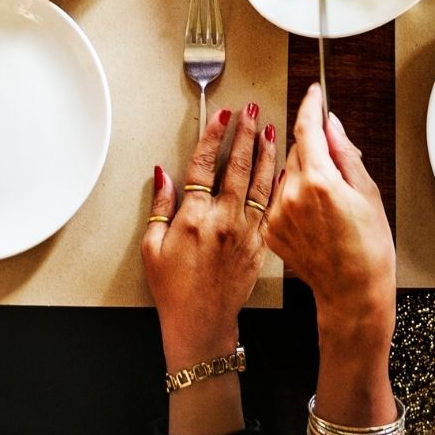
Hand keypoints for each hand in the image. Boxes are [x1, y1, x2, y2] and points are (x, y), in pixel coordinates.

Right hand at [145, 102, 277, 367]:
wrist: (202, 322)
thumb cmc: (174, 289)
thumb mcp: (152, 247)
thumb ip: (159, 206)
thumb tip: (162, 174)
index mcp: (194, 218)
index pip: (205, 165)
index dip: (213, 136)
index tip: (221, 116)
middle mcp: (224, 220)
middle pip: (237, 166)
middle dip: (244, 134)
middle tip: (250, 111)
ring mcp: (245, 232)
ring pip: (259, 183)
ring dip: (265, 153)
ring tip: (270, 130)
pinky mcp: (259, 244)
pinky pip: (270, 207)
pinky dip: (276, 185)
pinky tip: (282, 169)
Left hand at [264, 85, 393, 342]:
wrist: (352, 293)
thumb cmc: (369, 250)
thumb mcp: (367, 193)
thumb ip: (345, 153)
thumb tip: (331, 125)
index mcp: (319, 181)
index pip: (307, 128)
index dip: (310, 105)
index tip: (313, 93)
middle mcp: (292, 195)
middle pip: (297, 150)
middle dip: (314, 150)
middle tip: (337, 171)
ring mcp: (278, 214)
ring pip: (286, 174)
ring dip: (303, 176)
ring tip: (328, 204)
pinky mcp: (270, 230)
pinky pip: (279, 199)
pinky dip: (293, 198)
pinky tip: (314, 218)